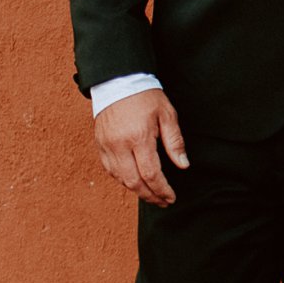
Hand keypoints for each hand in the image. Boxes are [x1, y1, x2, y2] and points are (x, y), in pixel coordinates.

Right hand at [94, 90, 188, 206]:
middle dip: (150, 196)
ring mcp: (107, 146)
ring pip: (120, 179)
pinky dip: (123, 180)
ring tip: (152, 195)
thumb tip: (183, 165)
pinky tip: (135, 181)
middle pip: (134, 182)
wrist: (118, 80)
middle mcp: (120, 145)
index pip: (151, 174)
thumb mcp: (167, 114)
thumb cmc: (145, 96)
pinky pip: (110, 170)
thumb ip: (175, 142)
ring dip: (137, 191)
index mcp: (139, 137)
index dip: (162, 189)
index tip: (171, 197)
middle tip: (163, 202)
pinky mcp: (100, 144)